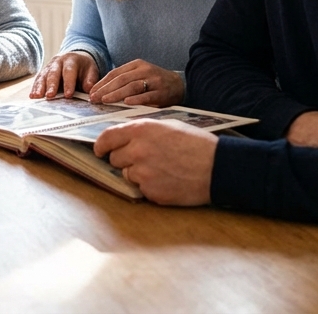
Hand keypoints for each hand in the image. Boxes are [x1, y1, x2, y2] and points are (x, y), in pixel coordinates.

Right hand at [30, 52, 99, 98]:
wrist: (75, 58)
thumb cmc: (84, 68)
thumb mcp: (91, 70)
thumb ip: (90, 80)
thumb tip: (88, 89)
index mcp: (71, 60)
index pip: (69, 72)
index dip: (69, 83)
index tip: (68, 95)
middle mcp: (58, 62)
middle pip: (53, 73)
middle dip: (51, 85)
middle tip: (50, 96)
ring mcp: (49, 66)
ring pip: (43, 76)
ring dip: (39, 87)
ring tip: (37, 97)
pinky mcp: (43, 72)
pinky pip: (38, 80)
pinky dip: (35, 88)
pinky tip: (32, 96)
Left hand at [88, 60, 183, 106]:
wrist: (179, 85)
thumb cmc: (154, 82)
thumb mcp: (139, 75)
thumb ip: (124, 81)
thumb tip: (101, 92)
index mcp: (137, 64)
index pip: (115, 73)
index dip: (102, 82)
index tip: (91, 92)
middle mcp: (145, 70)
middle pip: (121, 79)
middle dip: (105, 89)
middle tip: (94, 98)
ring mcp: (154, 81)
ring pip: (132, 86)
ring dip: (116, 94)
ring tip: (105, 100)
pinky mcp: (161, 92)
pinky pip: (147, 96)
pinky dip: (136, 99)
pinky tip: (126, 103)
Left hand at [94, 119, 214, 205]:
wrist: (217, 167)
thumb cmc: (196, 143)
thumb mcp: (168, 126)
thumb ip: (142, 131)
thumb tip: (123, 138)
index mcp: (140, 130)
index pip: (106, 138)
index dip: (101, 145)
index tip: (100, 150)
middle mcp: (137, 151)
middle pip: (114, 158)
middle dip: (124, 159)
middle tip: (143, 159)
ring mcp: (142, 173)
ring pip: (127, 174)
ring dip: (138, 173)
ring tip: (162, 168)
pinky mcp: (150, 192)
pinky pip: (141, 188)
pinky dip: (150, 185)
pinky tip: (168, 179)